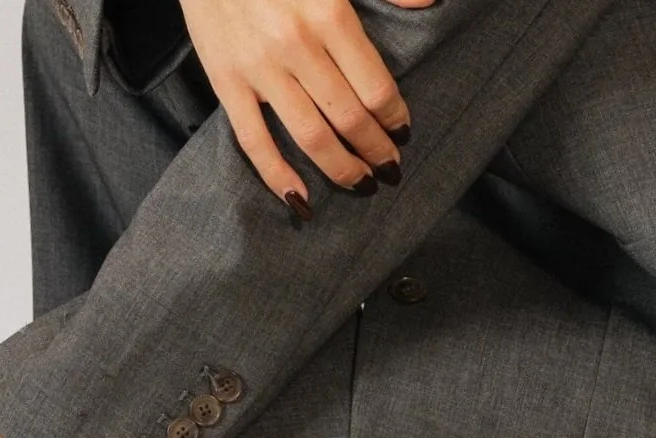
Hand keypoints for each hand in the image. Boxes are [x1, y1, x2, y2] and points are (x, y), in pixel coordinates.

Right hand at [180, 0, 432, 204]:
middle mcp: (296, 45)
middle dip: (376, 151)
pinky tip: (300, 199)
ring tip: (361, 184)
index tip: (403, 132)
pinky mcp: (225, 78)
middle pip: (349, 119)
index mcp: (329, 12)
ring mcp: (259, 67)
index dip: (395, 118)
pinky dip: (277, 176)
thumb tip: (430, 3)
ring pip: (311, 136)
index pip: (375, 88)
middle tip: (390, 168)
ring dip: (341, 169)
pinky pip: (253, 139)